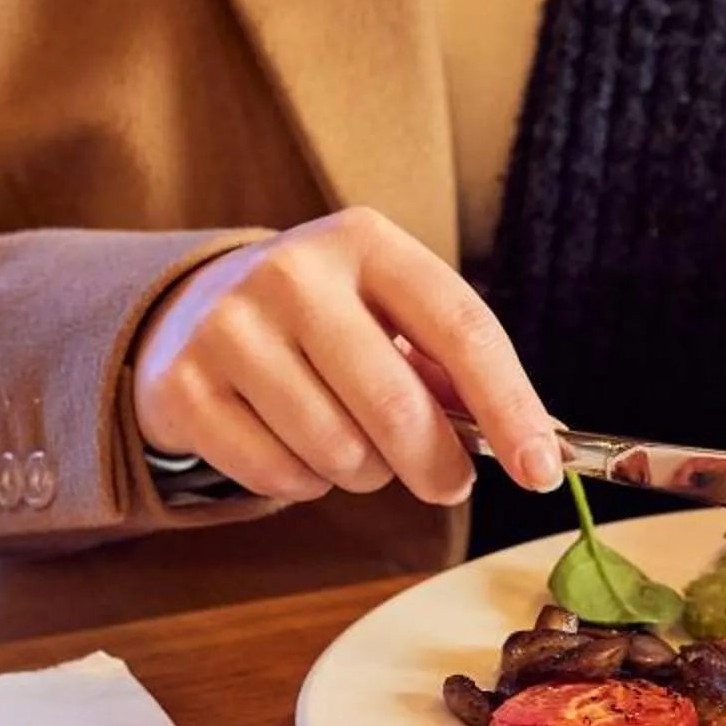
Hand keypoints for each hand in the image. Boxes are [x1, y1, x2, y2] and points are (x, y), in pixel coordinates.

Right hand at [132, 206, 563, 504]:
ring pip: (339, 452)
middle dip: (437, 466)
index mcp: (367, 242)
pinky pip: (280, 477)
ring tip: (349, 441)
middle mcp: (293, 273)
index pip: (462, 328)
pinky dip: (304, 482)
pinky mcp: (184, 386)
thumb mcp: (392, 317)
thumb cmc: (328, 323)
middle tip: (446, 483)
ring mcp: (229, 327)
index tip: (541, 468)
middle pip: (396, 407)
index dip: (509, 406)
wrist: (195, 308)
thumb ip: (459, 373)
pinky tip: (292, 444)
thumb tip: (540, 441)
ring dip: (364, 472)